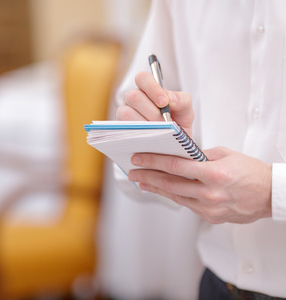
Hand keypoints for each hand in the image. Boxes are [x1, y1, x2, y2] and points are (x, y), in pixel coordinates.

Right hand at [116, 71, 193, 135]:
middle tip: (164, 122)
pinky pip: (123, 129)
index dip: (152, 88)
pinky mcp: (119, 130)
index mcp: (147, 90)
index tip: (164, 102)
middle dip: (151, 111)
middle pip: (134, 96)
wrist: (172, 147)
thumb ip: (182, 101)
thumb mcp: (185, 112)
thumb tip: (171, 98)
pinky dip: (138, 134)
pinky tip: (149, 139)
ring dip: (144, 123)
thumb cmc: (177, 126)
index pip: (142, 78)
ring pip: (126, 113)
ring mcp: (123, 115)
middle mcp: (132, 100)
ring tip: (158, 132)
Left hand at [129, 147, 271, 223]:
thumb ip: (200, 156)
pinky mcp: (210, 217)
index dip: (153, 162)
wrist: (270, 195)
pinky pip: (186, 204)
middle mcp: (210, 193)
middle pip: (170, 184)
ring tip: (140, 181)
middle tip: (132, 171)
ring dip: (155, 188)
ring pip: (175, 197)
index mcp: (214, 174)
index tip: (138, 159)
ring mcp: (209, 208)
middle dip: (147, 176)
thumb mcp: (226, 155)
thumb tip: (178, 155)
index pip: (175, 166)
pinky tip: (162, 190)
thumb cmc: (251, 172)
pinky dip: (173, 196)